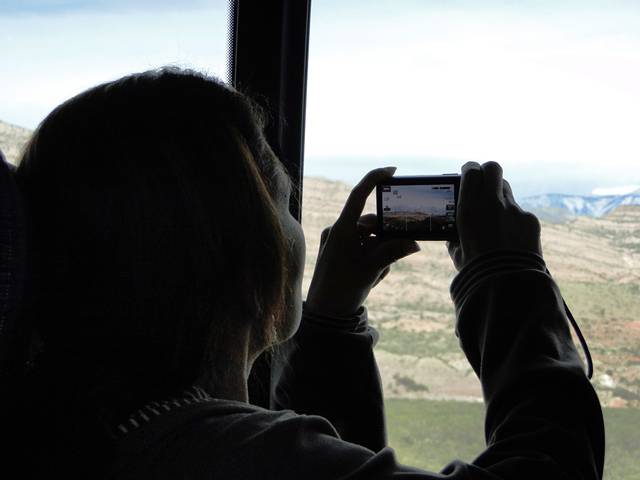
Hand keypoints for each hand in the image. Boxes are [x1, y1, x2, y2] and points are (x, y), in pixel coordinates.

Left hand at [305, 167, 420, 316]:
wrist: (325, 315)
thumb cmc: (342, 291)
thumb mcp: (371, 271)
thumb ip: (392, 253)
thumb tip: (414, 242)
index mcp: (341, 229)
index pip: (359, 195)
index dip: (375, 179)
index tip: (393, 171)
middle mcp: (338, 231)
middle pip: (373, 224)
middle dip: (386, 241)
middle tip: (391, 260)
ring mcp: (339, 243)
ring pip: (372, 240)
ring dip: (381, 256)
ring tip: (375, 277)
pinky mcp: (341, 253)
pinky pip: (365, 250)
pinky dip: (373, 261)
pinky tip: (370, 279)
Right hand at [447, 161, 541, 269]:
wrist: (507, 284)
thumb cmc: (476, 270)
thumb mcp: (457, 251)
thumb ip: (456, 233)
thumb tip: (455, 231)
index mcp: (469, 208)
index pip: (471, 170)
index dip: (469, 169)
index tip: (468, 173)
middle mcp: (492, 203)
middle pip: (493, 169)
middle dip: (488, 173)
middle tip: (484, 183)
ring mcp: (514, 209)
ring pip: (507, 190)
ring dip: (500, 196)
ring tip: (496, 215)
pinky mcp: (530, 219)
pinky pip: (520, 212)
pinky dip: (513, 220)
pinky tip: (511, 238)